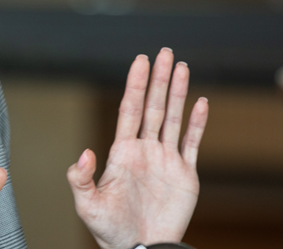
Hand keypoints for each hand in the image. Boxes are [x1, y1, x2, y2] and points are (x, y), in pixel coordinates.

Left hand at [67, 48, 208, 248]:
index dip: (135, 84)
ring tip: (181, 66)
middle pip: (153, 106)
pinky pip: (192, 143)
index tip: (140, 60)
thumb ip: (81, 178)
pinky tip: (201, 102)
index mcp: (122, 152)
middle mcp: (145, 150)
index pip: (130, 109)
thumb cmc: (109, 229)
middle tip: (165, 52)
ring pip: (173, 118)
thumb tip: (85, 152)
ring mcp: (166, 160)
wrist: (139, 248)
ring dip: (178, 93)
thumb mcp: (87, 204)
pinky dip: (197, 123)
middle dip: (158, 79)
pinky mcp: (185, 174)